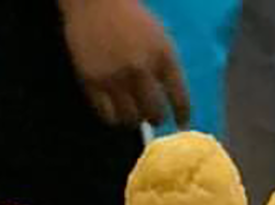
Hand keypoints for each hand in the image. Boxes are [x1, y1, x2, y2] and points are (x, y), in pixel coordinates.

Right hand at [59, 0, 190, 127]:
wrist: (95, 2)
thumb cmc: (130, 17)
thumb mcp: (158, 36)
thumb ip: (166, 65)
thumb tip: (170, 99)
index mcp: (162, 55)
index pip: (179, 96)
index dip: (182, 114)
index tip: (182, 122)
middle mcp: (141, 70)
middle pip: (154, 113)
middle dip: (156, 117)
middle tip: (153, 117)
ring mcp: (116, 78)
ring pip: (130, 118)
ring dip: (134, 119)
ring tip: (132, 113)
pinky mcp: (93, 83)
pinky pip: (107, 115)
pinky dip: (113, 117)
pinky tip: (115, 111)